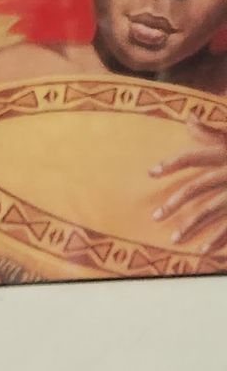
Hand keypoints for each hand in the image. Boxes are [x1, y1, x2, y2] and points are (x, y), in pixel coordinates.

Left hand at [153, 122, 226, 255]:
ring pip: (209, 209)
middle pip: (197, 187)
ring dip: (190, 226)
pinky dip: (216, 239)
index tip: (151, 172)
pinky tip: (202, 251)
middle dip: (174, 202)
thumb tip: (189, 119)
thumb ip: (211, 133)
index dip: (172, 163)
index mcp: (226, 154)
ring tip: (174, 239)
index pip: (195, 156)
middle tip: (155, 216)